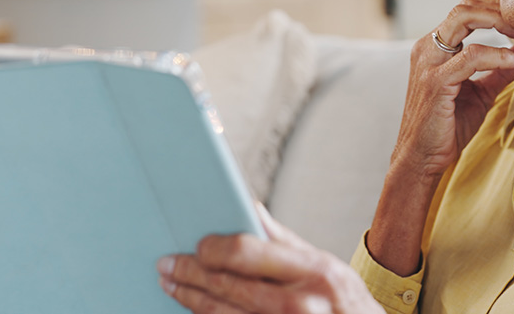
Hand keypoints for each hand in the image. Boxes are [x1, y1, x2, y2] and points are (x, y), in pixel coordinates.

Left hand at [159, 207, 382, 313]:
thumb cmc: (346, 302)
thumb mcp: (327, 265)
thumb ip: (286, 241)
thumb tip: (250, 209)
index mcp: (313, 269)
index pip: (248, 251)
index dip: (214, 248)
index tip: (197, 244)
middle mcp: (299, 302)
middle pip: (227, 284)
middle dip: (189, 273)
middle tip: (167, 265)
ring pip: (221, 313)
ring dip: (190, 299)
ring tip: (172, 286)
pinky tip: (195, 309)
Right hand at [395, 0, 513, 180]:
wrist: (422, 159)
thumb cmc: (447, 127)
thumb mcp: (482, 92)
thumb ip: (501, 69)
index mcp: (435, 47)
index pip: (466, 11)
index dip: (497, 11)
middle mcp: (428, 48)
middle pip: (464, 8)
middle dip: (499, 10)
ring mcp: (429, 62)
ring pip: (464, 20)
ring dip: (500, 23)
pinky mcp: (435, 81)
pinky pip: (472, 57)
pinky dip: (499, 55)